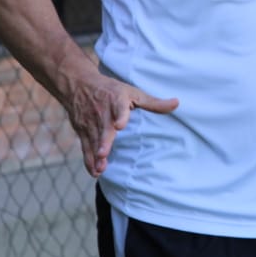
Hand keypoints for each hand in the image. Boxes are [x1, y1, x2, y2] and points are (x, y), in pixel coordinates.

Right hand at [61, 67, 178, 176]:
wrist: (78, 84)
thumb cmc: (111, 90)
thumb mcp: (132, 92)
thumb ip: (153, 102)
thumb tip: (177, 103)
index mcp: (116, 100)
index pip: (118, 108)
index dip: (120, 116)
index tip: (119, 125)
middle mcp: (102, 112)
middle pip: (103, 129)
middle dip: (103, 142)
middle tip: (103, 154)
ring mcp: (90, 123)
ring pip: (93, 141)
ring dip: (96, 156)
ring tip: (100, 169)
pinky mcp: (82, 131)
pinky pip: (85, 147)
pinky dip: (88, 160)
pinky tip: (95, 172)